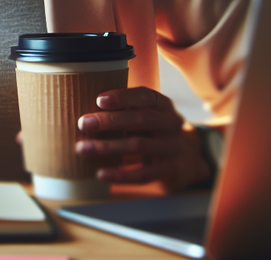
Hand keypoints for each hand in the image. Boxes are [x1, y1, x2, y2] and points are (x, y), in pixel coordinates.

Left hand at [75, 87, 210, 192]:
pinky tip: (100, 173)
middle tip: (83, 124)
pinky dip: (120, 174)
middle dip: (109, 121)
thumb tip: (85, 108)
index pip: (146, 96)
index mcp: (164, 106)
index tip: (99, 100)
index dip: (123, 97)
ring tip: (82, 148)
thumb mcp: (148, 115)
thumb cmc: (154, 131)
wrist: (187, 161)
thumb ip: (126, 110)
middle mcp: (172, 124)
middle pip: (141, 119)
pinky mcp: (170, 171)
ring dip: (107, 147)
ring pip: (138, 146)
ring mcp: (173, 148)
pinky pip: (143, 174)